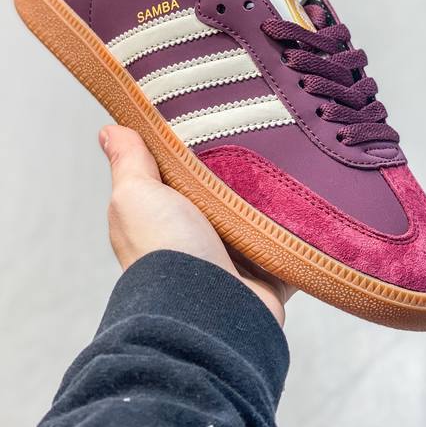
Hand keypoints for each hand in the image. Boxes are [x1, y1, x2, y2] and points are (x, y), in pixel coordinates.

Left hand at [99, 125, 294, 326]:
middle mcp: (198, 239)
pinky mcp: (270, 275)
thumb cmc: (164, 250)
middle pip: (226, 193)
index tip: (214, 114)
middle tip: (266, 130)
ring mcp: (235, 259)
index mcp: (164, 217)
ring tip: (297, 157)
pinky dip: (305, 232)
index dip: (194, 148)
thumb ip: (129, 162)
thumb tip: (108, 130)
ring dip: (276, 199)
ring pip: (262, 217)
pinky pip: (294, 246)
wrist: (207, 312)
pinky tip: (317, 202)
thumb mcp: (135, 194)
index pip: (181, 175)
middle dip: (243, 170)